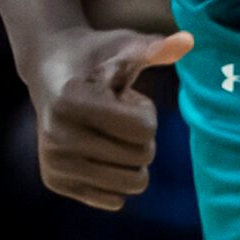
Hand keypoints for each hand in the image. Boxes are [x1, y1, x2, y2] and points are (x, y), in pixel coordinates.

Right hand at [24, 28, 190, 210]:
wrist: (49, 70)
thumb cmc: (96, 56)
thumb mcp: (125, 46)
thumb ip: (156, 48)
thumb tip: (189, 40)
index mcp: (72, 100)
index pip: (144, 130)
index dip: (145, 111)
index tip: (122, 96)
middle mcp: (56, 135)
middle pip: (141, 158)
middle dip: (141, 136)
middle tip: (116, 113)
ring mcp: (53, 162)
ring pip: (131, 186)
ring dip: (131, 159)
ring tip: (108, 131)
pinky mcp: (54, 181)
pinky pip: (113, 200)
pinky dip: (116, 176)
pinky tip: (97, 148)